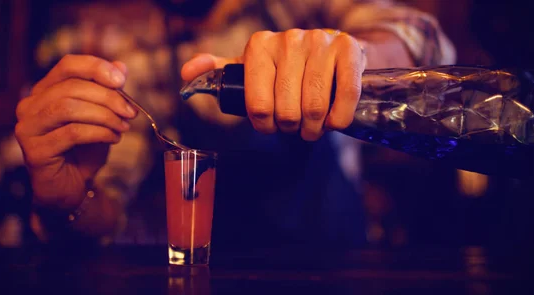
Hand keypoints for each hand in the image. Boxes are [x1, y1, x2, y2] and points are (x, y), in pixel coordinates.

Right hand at [15, 54, 136, 210]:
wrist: (71, 187)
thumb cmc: (84, 150)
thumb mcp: (101, 116)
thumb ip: (108, 92)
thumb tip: (121, 66)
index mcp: (44, 91)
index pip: (68, 65)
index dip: (96, 68)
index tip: (121, 80)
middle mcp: (30, 106)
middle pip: (71, 87)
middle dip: (107, 98)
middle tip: (130, 112)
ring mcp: (27, 128)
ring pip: (69, 108)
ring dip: (104, 116)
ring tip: (122, 127)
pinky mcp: (34, 151)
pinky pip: (72, 133)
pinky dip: (99, 133)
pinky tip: (113, 138)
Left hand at [181, 29, 364, 140]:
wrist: (333, 51)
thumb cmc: (288, 69)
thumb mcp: (252, 69)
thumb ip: (220, 72)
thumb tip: (186, 74)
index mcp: (259, 46)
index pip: (256, 104)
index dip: (265, 124)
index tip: (271, 125)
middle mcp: (288, 40)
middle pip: (286, 108)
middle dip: (291, 127)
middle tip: (295, 128)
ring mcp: (320, 42)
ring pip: (315, 105)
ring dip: (315, 127)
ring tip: (313, 128)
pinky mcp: (348, 50)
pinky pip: (345, 94)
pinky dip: (339, 117)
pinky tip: (334, 121)